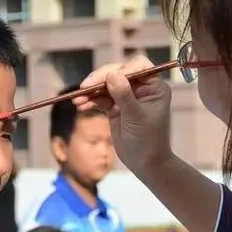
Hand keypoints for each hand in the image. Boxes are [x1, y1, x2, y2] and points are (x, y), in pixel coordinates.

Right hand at [75, 55, 171, 173]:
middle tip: (84, 87)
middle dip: (100, 80)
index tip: (107, 78)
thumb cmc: (148, 141)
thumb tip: (112, 74)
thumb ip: (124, 95)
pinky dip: (90, 101)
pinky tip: (81, 106)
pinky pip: (100, 99)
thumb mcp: (136, 117)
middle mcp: (141, 88)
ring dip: (91, 92)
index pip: (138, 66)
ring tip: (77, 100)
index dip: (122, 69)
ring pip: (106, 86)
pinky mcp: (115, 108)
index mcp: (154, 87)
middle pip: (118, 73)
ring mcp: (127, 97)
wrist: (145, 164)